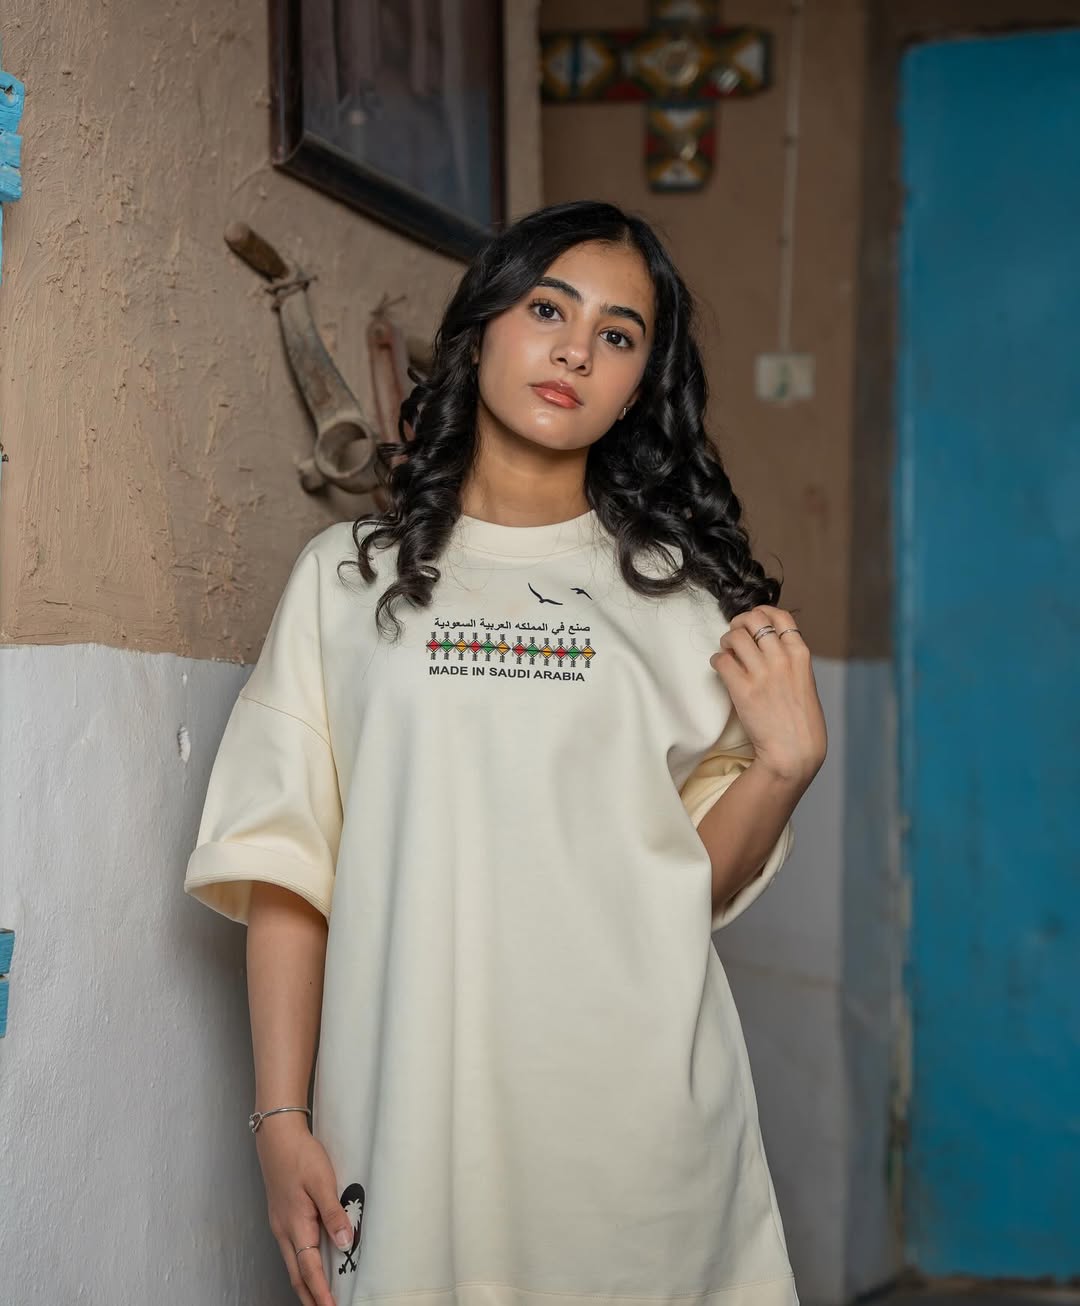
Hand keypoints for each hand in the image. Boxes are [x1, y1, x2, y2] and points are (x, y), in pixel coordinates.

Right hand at [255, 1114, 352, 1305]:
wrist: (277, 1137)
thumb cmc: (299, 1155)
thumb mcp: (322, 1181)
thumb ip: (333, 1212)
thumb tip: (345, 1241)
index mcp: (295, 1225)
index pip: (310, 1269)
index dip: (321, 1292)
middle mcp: (284, 1230)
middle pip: (297, 1274)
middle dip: (310, 1296)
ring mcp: (280, 1224)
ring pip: (293, 1263)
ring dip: (305, 1282)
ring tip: (320, 1296)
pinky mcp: (282, 1215)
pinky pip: (292, 1248)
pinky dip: (302, 1264)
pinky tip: (312, 1262)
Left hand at [710, 605, 826, 785]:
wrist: (794, 753)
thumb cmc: (802, 722)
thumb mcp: (805, 682)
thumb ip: (790, 661)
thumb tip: (769, 644)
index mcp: (800, 655)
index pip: (780, 615)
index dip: (761, 612)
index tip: (752, 620)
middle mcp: (782, 659)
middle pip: (754, 619)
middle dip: (739, 623)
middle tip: (735, 635)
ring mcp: (762, 674)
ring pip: (735, 636)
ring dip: (726, 641)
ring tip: (727, 652)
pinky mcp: (743, 690)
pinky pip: (721, 661)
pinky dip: (717, 661)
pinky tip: (721, 669)